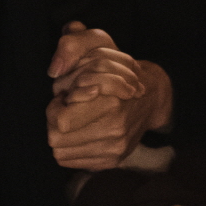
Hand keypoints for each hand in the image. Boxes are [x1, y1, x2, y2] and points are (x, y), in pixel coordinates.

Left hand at [46, 23, 172, 170]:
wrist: (151, 98)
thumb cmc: (119, 70)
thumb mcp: (98, 44)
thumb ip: (72, 46)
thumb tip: (54, 69)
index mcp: (111, 103)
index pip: (60, 121)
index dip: (54, 108)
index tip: (64, 98)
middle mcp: (114, 130)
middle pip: (56, 139)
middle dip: (55, 123)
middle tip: (66, 109)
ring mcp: (114, 150)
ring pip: (61, 153)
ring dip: (62, 136)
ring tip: (76, 119)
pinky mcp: (113, 162)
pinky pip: (73, 162)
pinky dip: (71, 147)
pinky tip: (82, 131)